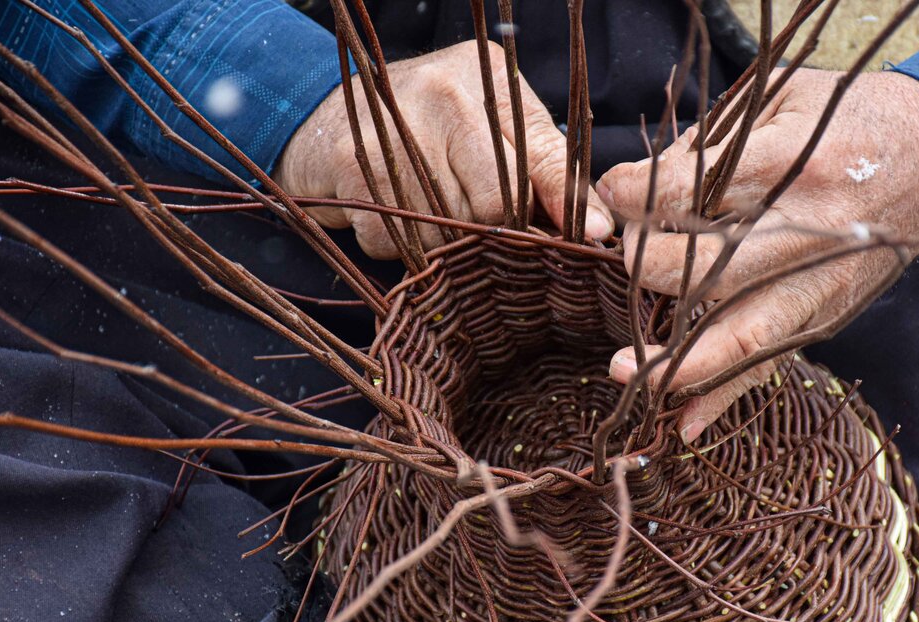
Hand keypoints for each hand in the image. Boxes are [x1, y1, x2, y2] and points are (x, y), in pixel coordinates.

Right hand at [276, 41, 612, 254]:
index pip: (542, 155)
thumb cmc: (425, 128)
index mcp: (487, 80)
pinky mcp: (357, 167)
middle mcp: (444, 94)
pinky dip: (397, 243)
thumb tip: (601, 230)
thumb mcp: (491, 126)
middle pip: (496, 206)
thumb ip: (545, 169)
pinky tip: (389, 208)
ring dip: (441, 240)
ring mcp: (397, 130)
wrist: (318, 116)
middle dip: (489, 228)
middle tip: (468, 217)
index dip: (564, 204)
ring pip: (449, 230)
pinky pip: (400, 241)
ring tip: (422, 204)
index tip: (594, 238)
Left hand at [596, 68, 918, 441]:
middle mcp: (810, 234)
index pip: (696, 189)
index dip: (641, 195)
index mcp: (795, 165)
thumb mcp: (783, 97)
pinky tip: (684, 424)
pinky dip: (726, 395)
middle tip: (624, 257)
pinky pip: (770, 363)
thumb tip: (641, 186)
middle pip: (713, 270)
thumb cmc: (851, 117)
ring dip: (680, 361)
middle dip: (652, 269)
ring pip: (743, 335)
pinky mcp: (827, 316)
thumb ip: (713, 138)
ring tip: (624, 371)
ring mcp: (821, 285)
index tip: (609, 195)